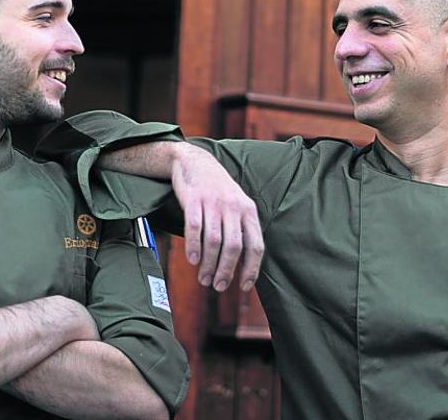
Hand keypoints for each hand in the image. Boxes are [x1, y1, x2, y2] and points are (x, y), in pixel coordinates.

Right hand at [171, 146, 263, 291]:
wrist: (195, 161)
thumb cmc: (217, 191)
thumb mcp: (237, 205)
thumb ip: (241, 230)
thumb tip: (244, 266)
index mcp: (248, 210)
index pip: (255, 245)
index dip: (251, 268)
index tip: (243, 287)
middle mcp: (233, 206)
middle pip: (233, 246)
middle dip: (226, 270)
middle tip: (218, 286)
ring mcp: (213, 202)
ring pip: (214, 240)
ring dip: (208, 264)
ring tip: (203, 279)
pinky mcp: (193, 198)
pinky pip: (194, 227)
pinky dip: (194, 246)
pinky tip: (192, 260)